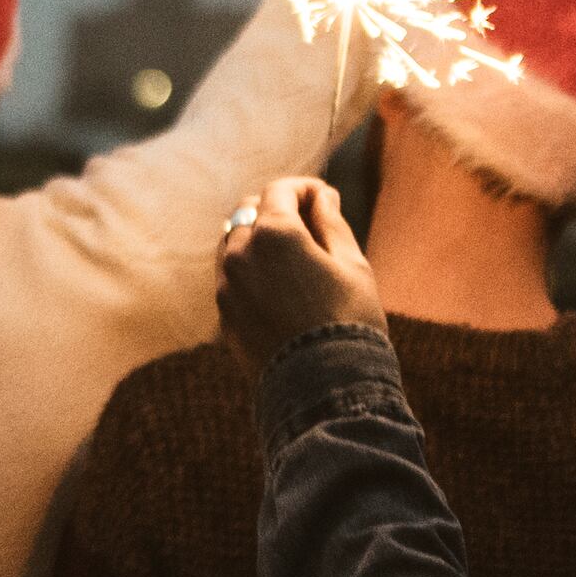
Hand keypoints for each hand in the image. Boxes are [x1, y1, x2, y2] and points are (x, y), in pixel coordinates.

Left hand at [218, 176, 385, 371]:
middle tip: (310, 221)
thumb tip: (322, 197)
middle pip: (249, 210)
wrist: (324, 389)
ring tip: (293, 253)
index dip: (304, 187)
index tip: (323, 196)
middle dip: (277, 208)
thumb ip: (332, 223)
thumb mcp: (352, 265)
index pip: (280, 190)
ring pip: (233, 242)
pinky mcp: (223, 315)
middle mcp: (240, 253)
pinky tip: (278, 283)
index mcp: (274, 233)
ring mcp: (226, 286)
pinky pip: (231, 277)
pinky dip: (250, 268)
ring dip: (258, 236)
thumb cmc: (349, 322)